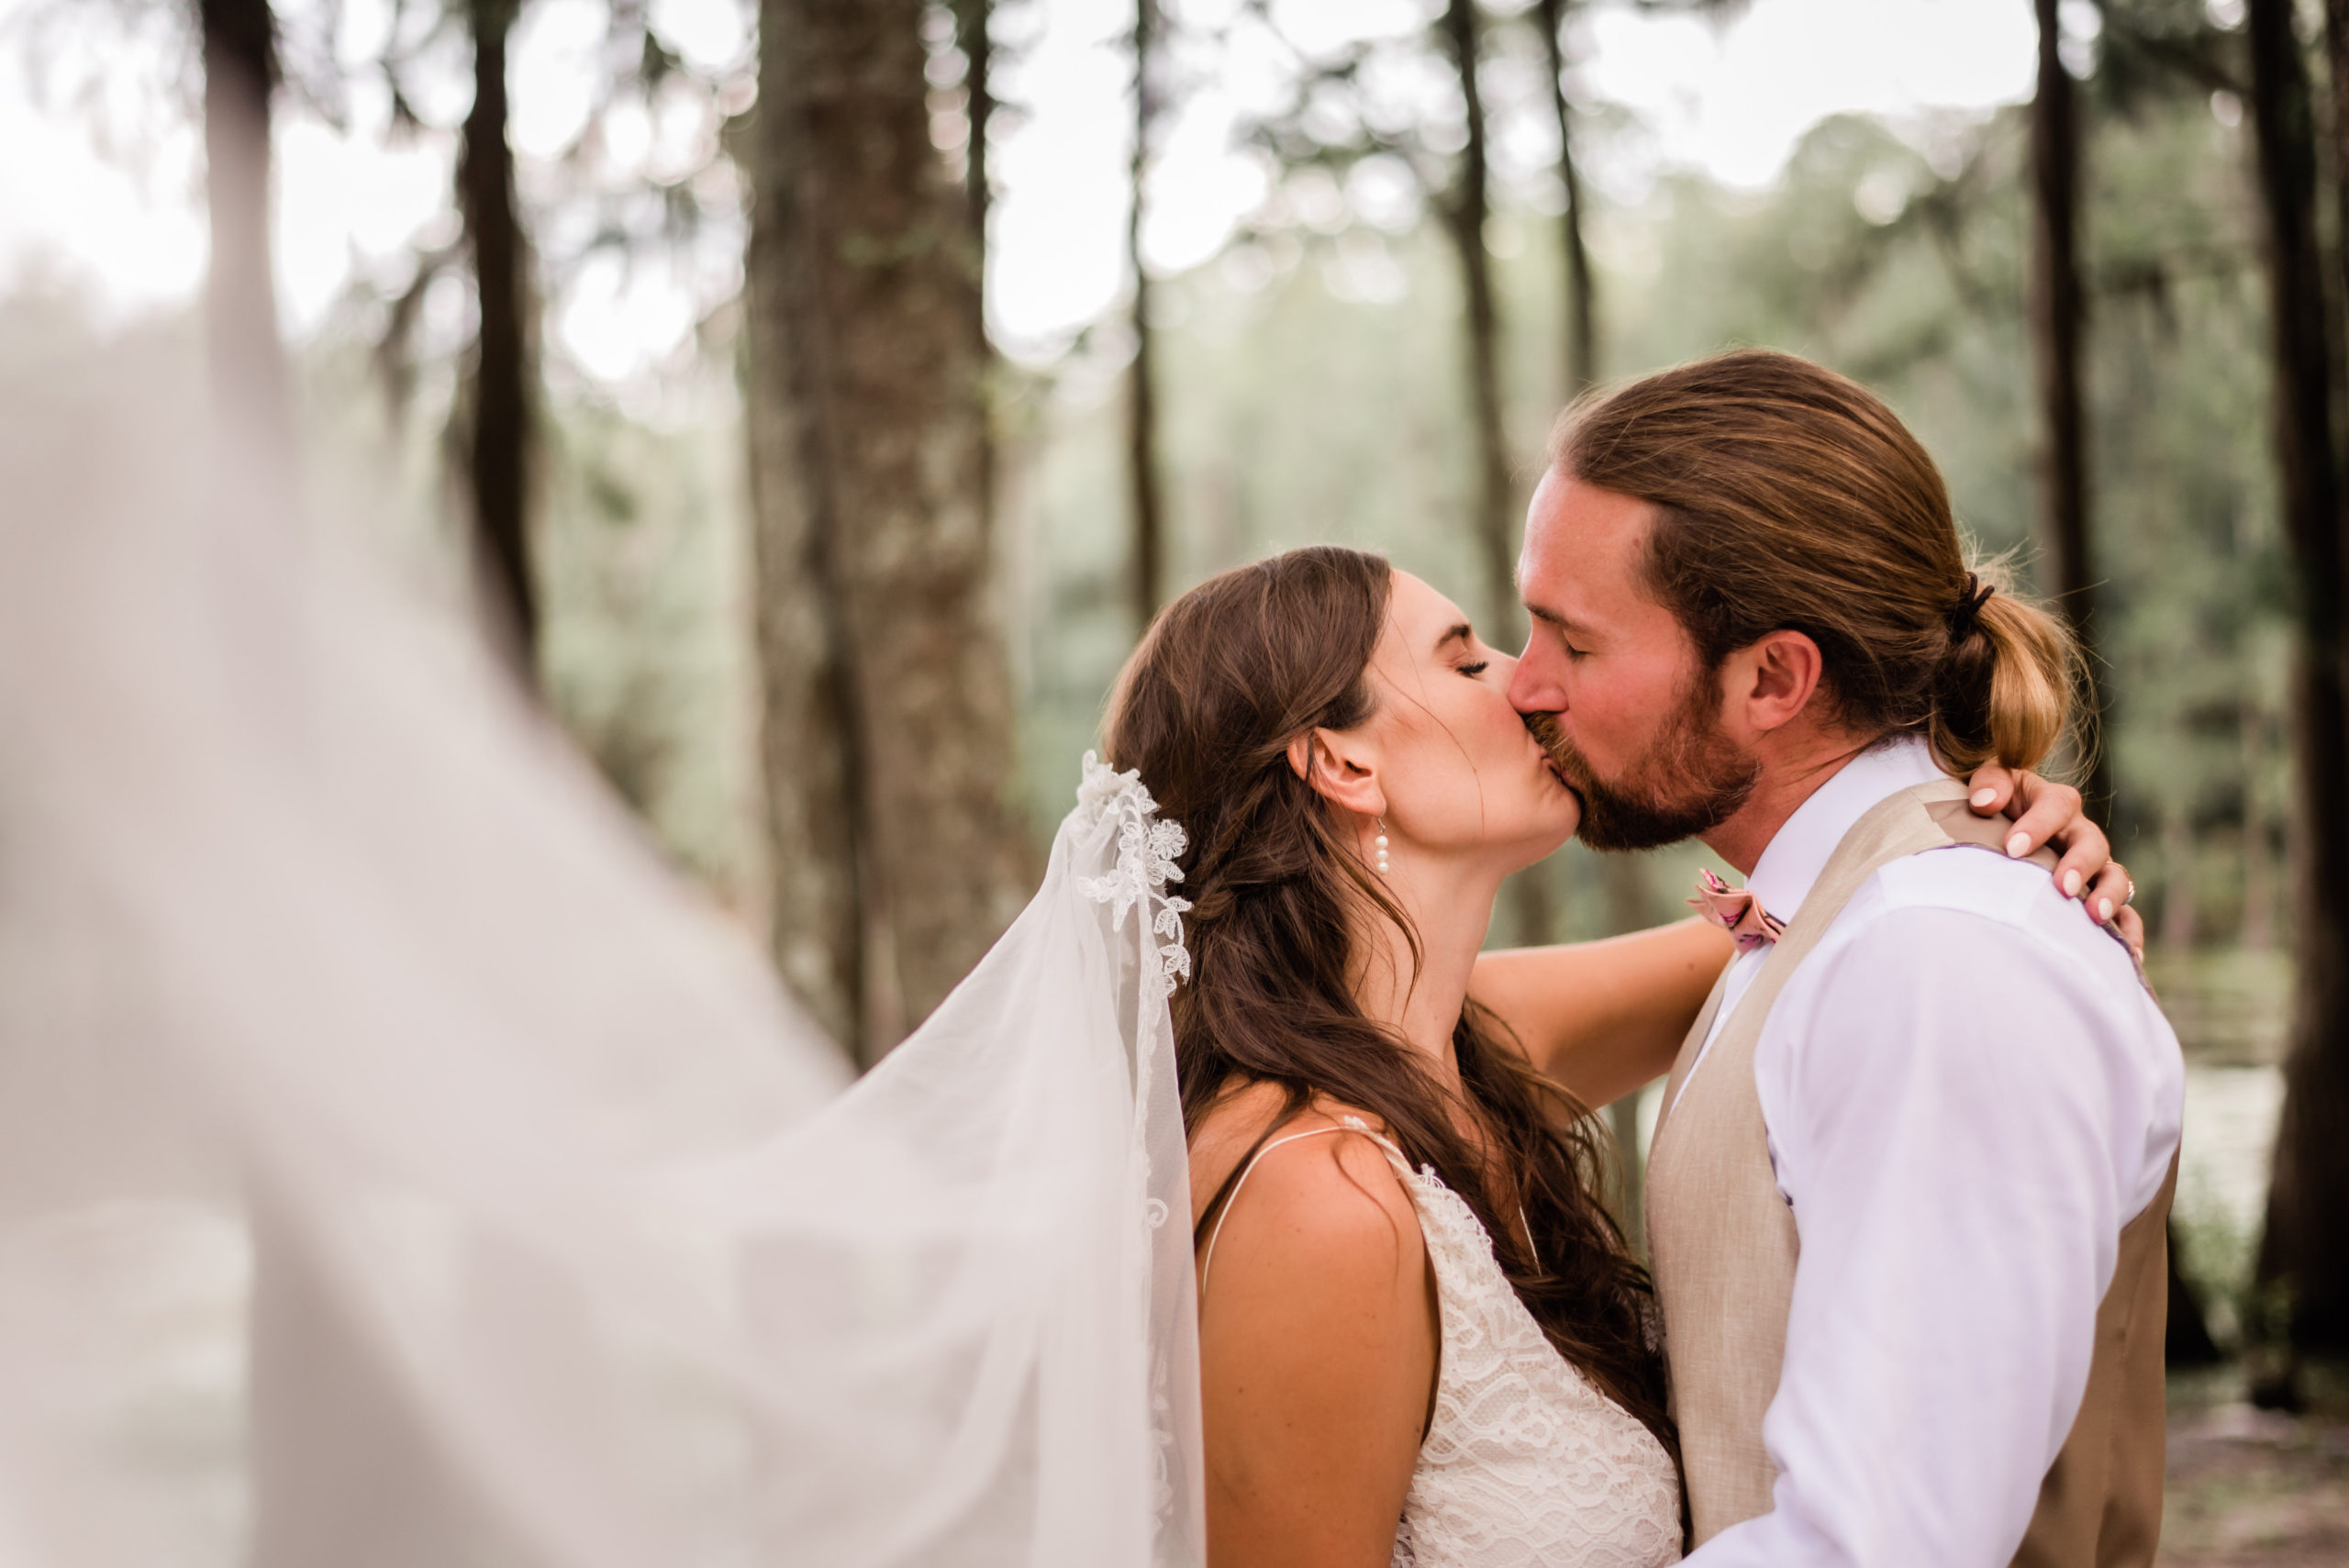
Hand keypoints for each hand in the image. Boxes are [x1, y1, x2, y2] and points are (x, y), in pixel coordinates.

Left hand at [1964, 764, 2144, 964]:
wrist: (1996, 829)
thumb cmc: (1992, 807)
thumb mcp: (1987, 784)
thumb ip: (1988, 783)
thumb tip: (1984, 802)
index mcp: (2054, 803)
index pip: (2056, 806)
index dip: (2038, 825)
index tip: (2012, 848)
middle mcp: (2079, 833)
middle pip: (2092, 844)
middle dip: (2080, 865)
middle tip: (2063, 887)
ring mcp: (2093, 866)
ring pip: (2115, 877)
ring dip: (2109, 896)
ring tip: (2095, 917)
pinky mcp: (2097, 895)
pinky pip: (2124, 913)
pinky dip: (2128, 931)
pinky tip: (2128, 954)